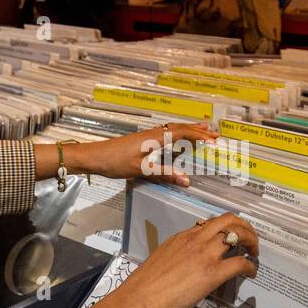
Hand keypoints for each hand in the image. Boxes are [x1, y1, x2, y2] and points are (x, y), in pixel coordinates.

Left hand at [70, 122, 220, 185]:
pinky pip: (166, 133)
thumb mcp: (141, 170)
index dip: (199, 136)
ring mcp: (147, 136)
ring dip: (189, 130)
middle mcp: (153, 133)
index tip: (214, 140)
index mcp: (155, 138)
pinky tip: (177, 137)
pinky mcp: (142, 141)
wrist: (93, 157)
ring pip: (173, 129)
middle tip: (215, 132)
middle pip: (180, 128)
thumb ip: (164, 174)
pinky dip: (177, 134)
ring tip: (202, 129)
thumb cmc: (115, 162)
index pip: (183, 133)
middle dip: (198, 130)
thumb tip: (186, 180)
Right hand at [111, 213, 258, 307]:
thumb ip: (176, 258)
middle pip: (229, 220)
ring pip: (238, 234)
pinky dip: (249, 266)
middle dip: (245, 227)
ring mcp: (205, 255)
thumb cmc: (144, 287)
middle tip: (250, 240)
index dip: (225, 228)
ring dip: (251, 242)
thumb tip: (185, 266)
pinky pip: (240, 263)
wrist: (139, 300)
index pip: (210, 224)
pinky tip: (250, 273)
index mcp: (182, 237)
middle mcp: (195, 240)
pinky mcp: (212, 273)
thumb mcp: (161, 261)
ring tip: (254, 253)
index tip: (231, 238)